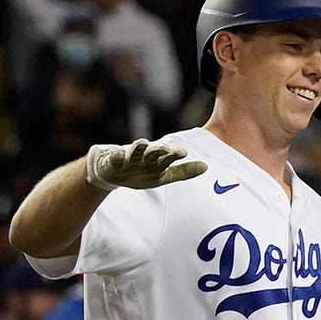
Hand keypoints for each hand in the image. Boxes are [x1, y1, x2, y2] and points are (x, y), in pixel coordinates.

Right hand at [85, 138, 206, 190]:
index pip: (169, 156)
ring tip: (142, 143)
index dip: (175, 154)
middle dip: (159, 149)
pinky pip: (116, 157)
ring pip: (136, 150)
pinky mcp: (114, 160)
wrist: (113, 174)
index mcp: (158, 160)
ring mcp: (130, 157)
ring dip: (139, 146)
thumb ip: (184, 172)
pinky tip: (121, 154)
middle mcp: (145, 156)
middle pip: (153, 151)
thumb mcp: (163, 176)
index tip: (183, 153)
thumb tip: (206, 167)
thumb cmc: (142, 172)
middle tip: (165, 148)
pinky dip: (118, 155)